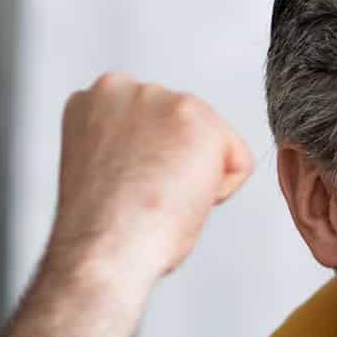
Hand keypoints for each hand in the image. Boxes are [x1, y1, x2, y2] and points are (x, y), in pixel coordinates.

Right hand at [45, 73, 254, 288]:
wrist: (103, 249)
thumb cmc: (103, 228)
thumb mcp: (106, 163)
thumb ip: (133, 141)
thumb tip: (166, 150)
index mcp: (98, 98)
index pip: (156, 125)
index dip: (151, 165)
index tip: (129, 187)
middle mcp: (127, 87)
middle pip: (187, 128)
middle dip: (179, 164)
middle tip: (148, 196)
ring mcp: (164, 99)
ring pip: (213, 143)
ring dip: (199, 175)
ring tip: (162, 199)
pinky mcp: (199, 120)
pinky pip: (239, 162)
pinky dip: (222, 190)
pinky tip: (184, 200)